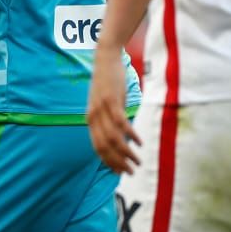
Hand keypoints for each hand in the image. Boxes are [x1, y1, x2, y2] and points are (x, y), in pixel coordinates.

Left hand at [87, 45, 140, 173]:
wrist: (105, 58)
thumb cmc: (107, 82)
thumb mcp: (105, 103)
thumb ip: (109, 119)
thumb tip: (120, 136)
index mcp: (90, 119)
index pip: (97, 147)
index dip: (108, 162)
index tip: (120, 173)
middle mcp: (93, 117)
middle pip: (104, 147)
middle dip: (117, 163)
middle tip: (131, 172)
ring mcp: (101, 109)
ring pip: (113, 139)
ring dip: (126, 153)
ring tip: (138, 161)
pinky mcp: (111, 101)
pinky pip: (121, 123)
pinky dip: (131, 135)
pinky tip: (140, 142)